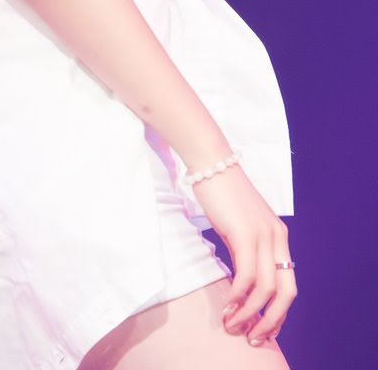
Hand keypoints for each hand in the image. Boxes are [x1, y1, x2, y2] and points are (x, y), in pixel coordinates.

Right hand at [192, 167, 297, 345]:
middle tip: (253, 337)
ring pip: (266, 289)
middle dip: (271, 321)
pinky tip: (227, 305)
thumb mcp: (240, 226)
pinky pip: (247, 276)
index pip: (289, 284)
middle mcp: (277, 237)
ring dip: (250, 314)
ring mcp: (263, 235)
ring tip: (233, 325)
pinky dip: (238, 297)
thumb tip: (242, 283)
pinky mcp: (245, 233)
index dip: (279, 313)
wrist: (210, 162)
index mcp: (279, 236)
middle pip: (286, 293)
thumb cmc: (220, 193)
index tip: (264, 329)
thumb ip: (246, 250)